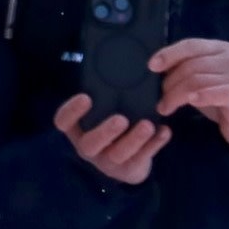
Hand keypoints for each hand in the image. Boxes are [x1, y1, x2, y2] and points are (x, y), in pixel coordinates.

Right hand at [56, 93, 170, 184]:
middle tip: (121, 119)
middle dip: (105, 132)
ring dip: (134, 139)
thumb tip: (118, 59)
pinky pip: (141, 158)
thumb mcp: (103, 110)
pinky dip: (154, 144)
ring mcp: (107, 161)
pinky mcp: (128, 169)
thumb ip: (104, 95)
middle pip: (90, 144)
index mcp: (78, 129)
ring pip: (118, 154)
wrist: (126, 160)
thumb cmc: (110, 124)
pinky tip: (164, 131)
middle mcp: (88, 147)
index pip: (63, 122)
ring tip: (148, 125)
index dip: (72, 111)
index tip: (86, 97)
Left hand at [152, 37, 228, 146]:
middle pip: (190, 66)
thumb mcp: (203, 80)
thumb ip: (187, 70)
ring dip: (176, 96)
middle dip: (169, 84)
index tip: (151, 66)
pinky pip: (216, 93)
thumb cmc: (223, 100)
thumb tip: (158, 67)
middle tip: (161, 101)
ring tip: (166, 108)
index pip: (190, 46)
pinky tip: (192, 102)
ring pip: (197, 81)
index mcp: (221, 48)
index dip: (169, 54)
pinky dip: (201, 97)